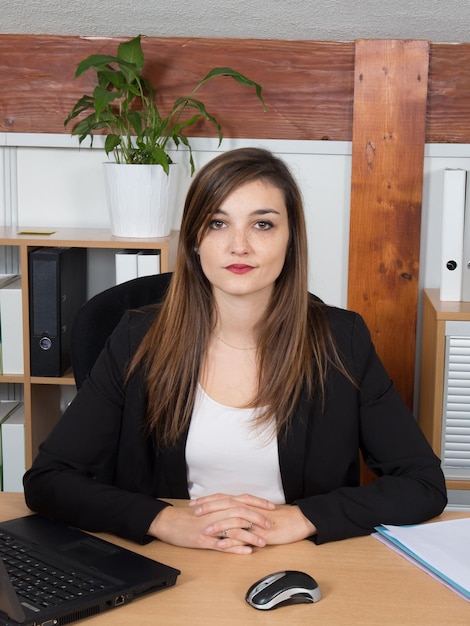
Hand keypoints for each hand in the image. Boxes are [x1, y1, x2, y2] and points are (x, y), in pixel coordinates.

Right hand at [147, 494, 273, 553]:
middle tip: (269, 526)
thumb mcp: (208, 507)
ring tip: (263, 542)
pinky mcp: (205, 540)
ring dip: (250, 535)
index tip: (272, 507)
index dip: (258, 503)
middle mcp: (216, 512)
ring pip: (235, 529)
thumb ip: (224, 507)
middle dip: (258, 519)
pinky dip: (237, 548)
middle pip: (242, 512)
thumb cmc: (189, 516)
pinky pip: (223, 545)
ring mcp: (211, 526)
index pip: (243, 499)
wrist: (169, 521)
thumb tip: (241, 509)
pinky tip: (247, 552)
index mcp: (218, 503)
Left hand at [191, 494, 315, 548]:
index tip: (195, 503)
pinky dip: (233, 539)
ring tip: (205, 530)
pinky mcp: (261, 531)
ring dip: (219, 524)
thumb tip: (230, 515)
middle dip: (209, 508)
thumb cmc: (279, 519)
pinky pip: (245, 535)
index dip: (209, 500)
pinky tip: (223, 543)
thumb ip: (244, 513)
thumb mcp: (258, 513)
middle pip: (226, 505)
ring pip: (234, 519)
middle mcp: (249, 508)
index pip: (225, 499)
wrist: (297, 521)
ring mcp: (255, 519)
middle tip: (194, 511)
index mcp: (247, 504)